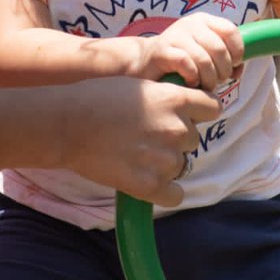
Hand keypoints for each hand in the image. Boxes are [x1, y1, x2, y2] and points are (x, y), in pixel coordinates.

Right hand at [58, 74, 221, 204]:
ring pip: (181, 164)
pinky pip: (175, 194)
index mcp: (176, 99)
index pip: (212, 108)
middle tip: (145, 136)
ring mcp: (166, 159)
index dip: (198, 112)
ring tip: (135, 154)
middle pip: (193, 138)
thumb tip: (184, 111)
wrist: (67, 124)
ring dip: (164, 162)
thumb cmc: (97, 99)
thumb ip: (167, 98)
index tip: (184, 116)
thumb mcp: (140, 85)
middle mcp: (177, 129)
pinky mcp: (151, 186)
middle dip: (174, 138)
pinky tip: (146, 181)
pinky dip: (164, 191)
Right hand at [132, 13, 243, 91]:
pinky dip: (192, 78)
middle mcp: (190, 24)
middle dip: (223, 71)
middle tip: (217, 81)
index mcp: (204, 21)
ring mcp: (175, 35)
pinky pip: (186, 64)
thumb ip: (225, 59)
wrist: (145, 62)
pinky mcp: (163, 50)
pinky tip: (189, 82)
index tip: (232, 66)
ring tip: (204, 86)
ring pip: (204, 60)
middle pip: (219, 49)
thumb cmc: (181, 60)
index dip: (237, 51)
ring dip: (209, 79)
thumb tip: (238, 70)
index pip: (230, 30)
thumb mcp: (205, 54)